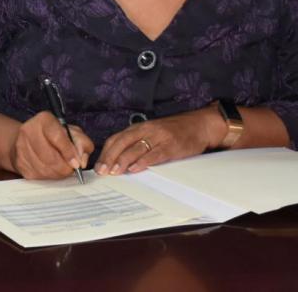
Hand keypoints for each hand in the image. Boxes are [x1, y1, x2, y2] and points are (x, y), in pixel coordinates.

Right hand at [9, 111, 94, 179]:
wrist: (28, 140)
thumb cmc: (54, 136)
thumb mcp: (73, 133)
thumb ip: (82, 143)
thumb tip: (81, 161)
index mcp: (44, 120)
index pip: (57, 137)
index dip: (69, 152)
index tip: (76, 163)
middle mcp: (29, 131)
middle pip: (51, 158)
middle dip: (65, 167)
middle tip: (71, 168)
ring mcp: (21, 147)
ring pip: (45, 170)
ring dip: (58, 173)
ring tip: (61, 167)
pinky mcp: (19, 163)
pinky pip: (39, 176)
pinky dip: (49, 176)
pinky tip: (50, 169)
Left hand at [96, 107, 223, 175]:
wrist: (200, 125)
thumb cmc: (174, 131)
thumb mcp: (152, 133)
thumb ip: (137, 143)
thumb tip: (119, 160)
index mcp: (140, 127)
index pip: (116, 139)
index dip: (106, 153)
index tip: (98, 166)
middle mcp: (146, 130)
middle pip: (122, 143)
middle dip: (109, 157)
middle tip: (102, 171)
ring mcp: (159, 137)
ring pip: (135, 148)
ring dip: (122, 161)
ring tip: (114, 172)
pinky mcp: (171, 146)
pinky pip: (154, 154)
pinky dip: (143, 162)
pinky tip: (135, 169)